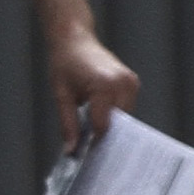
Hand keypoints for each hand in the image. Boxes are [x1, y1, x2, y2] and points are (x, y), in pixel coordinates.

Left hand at [50, 27, 140, 152]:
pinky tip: (100, 116)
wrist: (74, 39)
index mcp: (104, 86)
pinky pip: (125, 107)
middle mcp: (122, 84)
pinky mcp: (132, 82)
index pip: (103, 125)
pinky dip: (114, 113)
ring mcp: (130, 82)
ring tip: (93, 132)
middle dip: (104, 135)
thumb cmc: (64, 63)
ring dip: (109, 123)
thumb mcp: (61, 95)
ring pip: (123, 117)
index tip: (86, 155)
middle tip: (90, 150)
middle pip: (116, 123)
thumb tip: (71, 150)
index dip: (94, 141)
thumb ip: (68, 123)